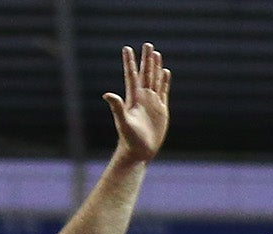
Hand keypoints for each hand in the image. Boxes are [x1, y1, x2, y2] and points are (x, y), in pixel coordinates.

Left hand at [105, 44, 170, 162]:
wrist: (140, 151)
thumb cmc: (130, 139)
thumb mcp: (123, 122)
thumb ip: (117, 107)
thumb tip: (107, 94)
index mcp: (133, 98)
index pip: (131, 76)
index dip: (129, 62)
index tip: (127, 48)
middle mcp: (143, 98)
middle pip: (145, 74)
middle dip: (146, 60)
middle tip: (148, 44)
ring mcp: (152, 103)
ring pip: (154, 80)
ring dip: (156, 68)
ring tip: (157, 54)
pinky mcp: (161, 110)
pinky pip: (163, 92)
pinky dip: (164, 82)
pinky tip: (166, 73)